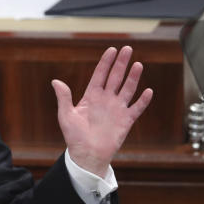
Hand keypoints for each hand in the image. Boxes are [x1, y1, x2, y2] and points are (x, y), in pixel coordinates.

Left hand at [51, 46, 152, 176]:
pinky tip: (148, 91)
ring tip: (137, 64)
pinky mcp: (126, 121)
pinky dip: (143, 101)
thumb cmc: (74, 136)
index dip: (106, 62)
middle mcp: (106, 100)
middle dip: (121, 63)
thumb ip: (64, 98)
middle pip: (115, 77)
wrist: (87, 155)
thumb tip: (55, 81)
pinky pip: (136, 108)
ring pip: (127, 89)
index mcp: (91, 96)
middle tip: (127, 49)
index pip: (100, 75)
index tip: (111, 50)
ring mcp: (117, 109)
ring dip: (133, 77)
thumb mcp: (66, 115)